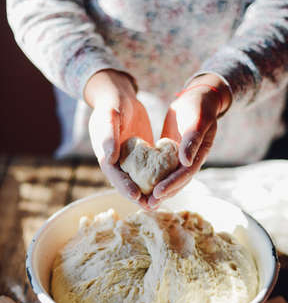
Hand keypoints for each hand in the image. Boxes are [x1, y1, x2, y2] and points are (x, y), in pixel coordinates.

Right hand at [85, 69, 153, 201]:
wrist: (119, 96)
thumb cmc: (112, 104)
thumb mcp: (110, 115)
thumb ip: (108, 135)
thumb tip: (108, 158)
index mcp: (104, 153)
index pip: (113, 174)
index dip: (123, 186)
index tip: (136, 195)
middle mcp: (114, 160)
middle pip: (125, 182)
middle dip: (137, 196)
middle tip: (152, 207)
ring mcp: (126, 159)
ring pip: (136, 180)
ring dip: (146, 192)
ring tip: (160, 204)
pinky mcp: (138, 156)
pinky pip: (146, 170)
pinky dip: (154, 179)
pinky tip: (167, 185)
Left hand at [148, 74, 231, 207]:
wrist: (198, 99)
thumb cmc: (198, 107)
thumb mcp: (196, 120)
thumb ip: (192, 140)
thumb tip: (185, 161)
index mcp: (199, 154)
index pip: (185, 174)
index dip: (172, 184)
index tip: (158, 193)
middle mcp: (191, 160)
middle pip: (177, 182)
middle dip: (163, 193)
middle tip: (148, 204)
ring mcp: (182, 158)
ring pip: (170, 178)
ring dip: (159, 190)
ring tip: (145, 201)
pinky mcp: (172, 154)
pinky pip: (163, 169)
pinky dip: (155, 178)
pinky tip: (142, 184)